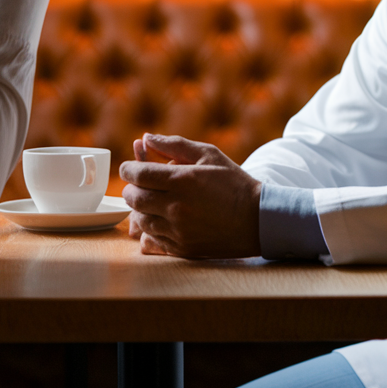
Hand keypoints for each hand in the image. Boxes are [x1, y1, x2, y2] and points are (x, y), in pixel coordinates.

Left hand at [119, 133, 261, 258]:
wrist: (258, 220)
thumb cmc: (234, 183)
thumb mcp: (209, 155)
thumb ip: (174, 145)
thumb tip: (146, 138)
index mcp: (182, 180)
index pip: (137, 174)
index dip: (128, 168)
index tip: (130, 168)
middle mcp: (177, 207)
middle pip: (133, 198)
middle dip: (131, 188)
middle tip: (140, 184)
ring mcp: (179, 231)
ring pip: (140, 221)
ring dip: (140, 209)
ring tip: (153, 201)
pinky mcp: (182, 249)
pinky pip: (151, 241)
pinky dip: (150, 229)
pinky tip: (162, 219)